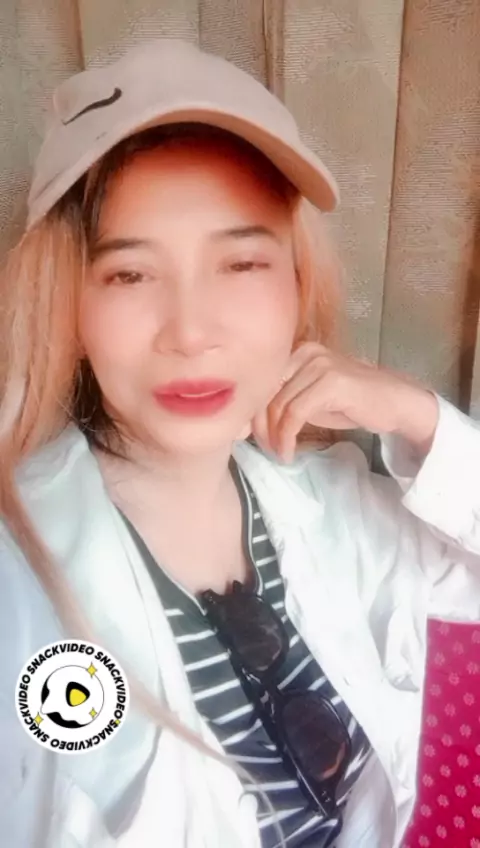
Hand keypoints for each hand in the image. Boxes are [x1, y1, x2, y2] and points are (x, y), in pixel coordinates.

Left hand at [251, 342, 438, 462]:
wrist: (396, 403)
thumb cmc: (353, 403)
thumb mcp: (311, 399)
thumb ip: (283, 402)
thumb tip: (248, 421)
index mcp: (297, 351)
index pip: (260, 381)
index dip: (249, 412)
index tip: (250, 437)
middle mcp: (305, 352)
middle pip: (264, 392)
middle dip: (259, 427)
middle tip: (266, 450)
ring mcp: (319, 364)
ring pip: (277, 405)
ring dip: (273, 437)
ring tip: (279, 454)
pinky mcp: (330, 382)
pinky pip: (294, 414)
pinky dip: (286, 437)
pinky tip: (288, 451)